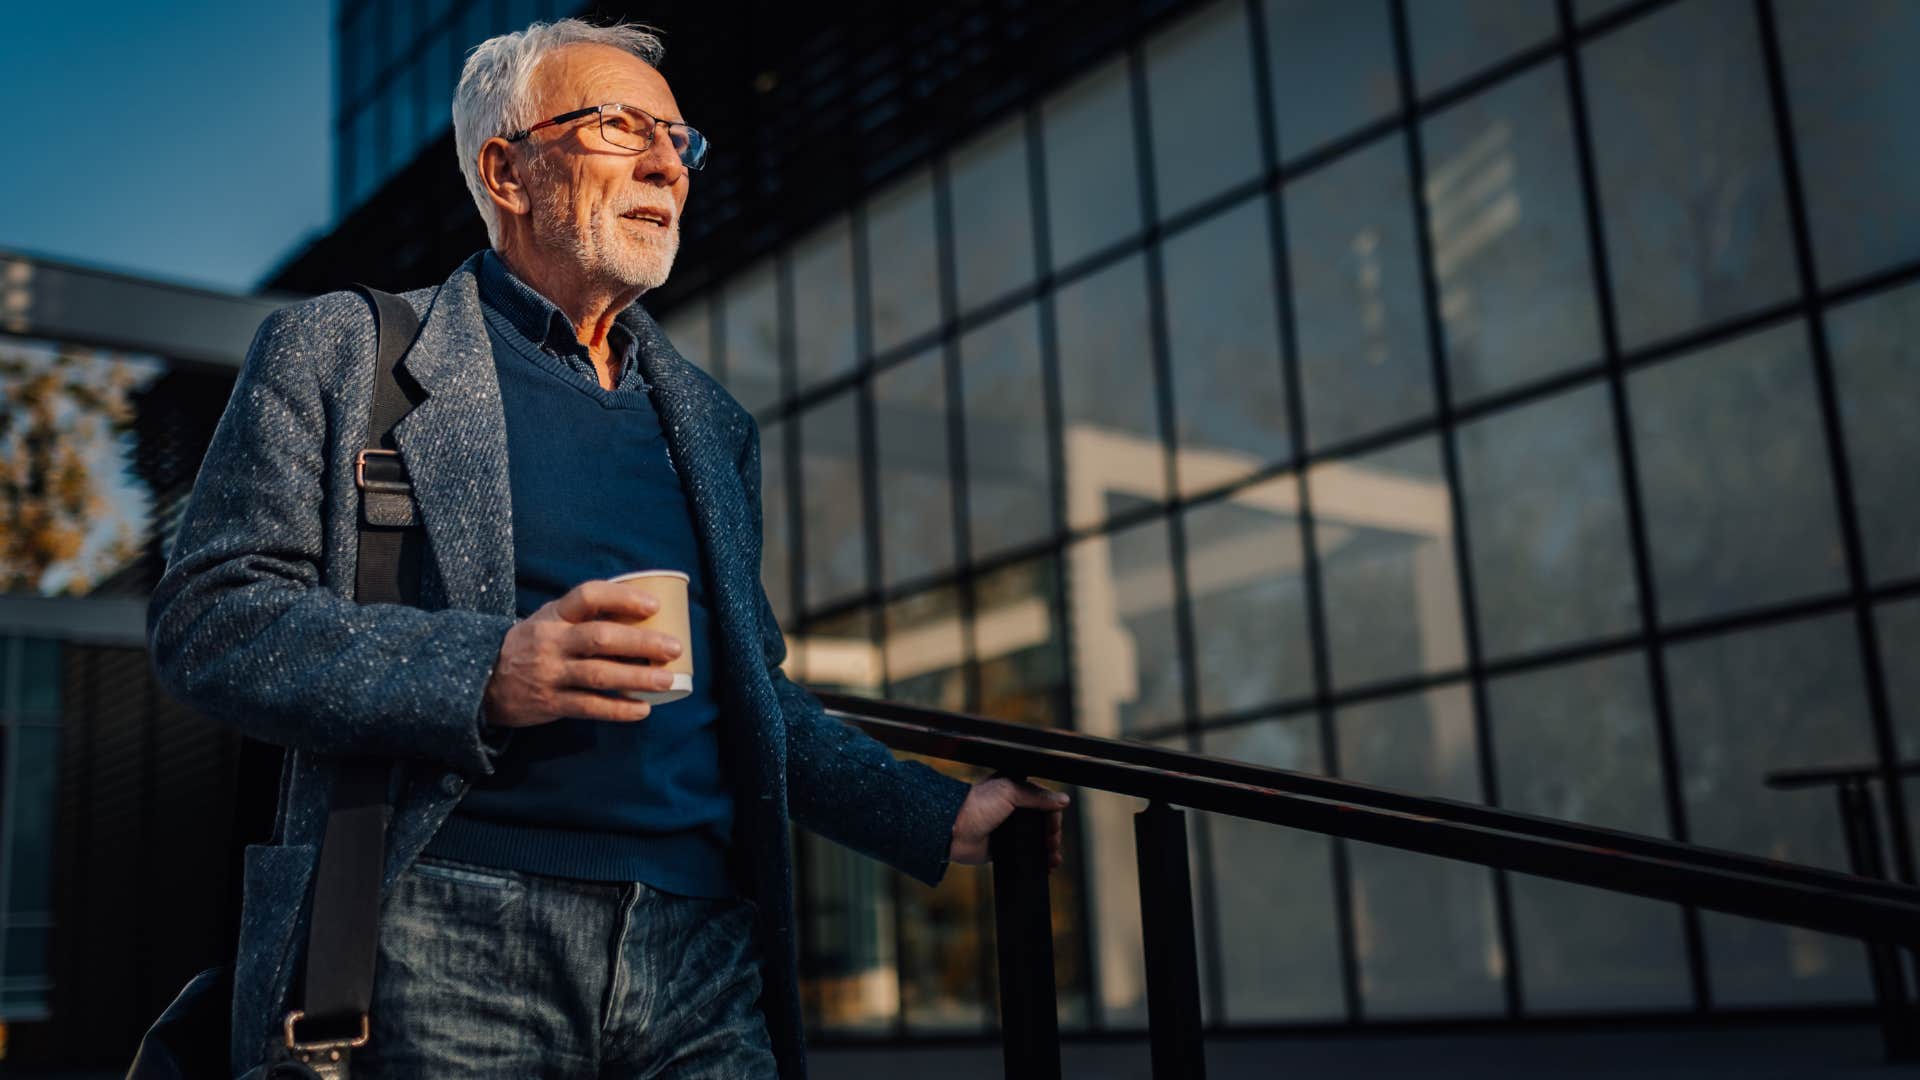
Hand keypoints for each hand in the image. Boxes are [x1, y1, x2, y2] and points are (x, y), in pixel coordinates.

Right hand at [481, 580, 684, 728]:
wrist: (483, 680)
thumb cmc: (532, 644)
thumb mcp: (550, 620)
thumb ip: (585, 616)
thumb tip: (644, 615)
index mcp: (554, 614)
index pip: (588, 596)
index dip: (623, 598)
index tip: (653, 606)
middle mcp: (552, 641)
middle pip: (601, 638)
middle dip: (642, 643)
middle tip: (674, 648)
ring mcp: (550, 674)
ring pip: (599, 676)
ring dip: (637, 679)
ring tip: (667, 681)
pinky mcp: (550, 704)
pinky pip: (590, 707)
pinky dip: (619, 709)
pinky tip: (643, 709)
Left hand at [949, 777, 1069, 868]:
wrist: (953, 830)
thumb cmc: (975, 804)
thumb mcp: (1010, 791)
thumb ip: (1037, 795)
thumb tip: (1062, 799)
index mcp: (1014, 788)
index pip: (1044, 800)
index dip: (1053, 814)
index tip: (1054, 826)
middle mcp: (1013, 807)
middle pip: (1043, 821)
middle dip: (1052, 833)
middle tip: (1053, 843)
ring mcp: (1008, 828)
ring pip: (1036, 838)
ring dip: (1048, 848)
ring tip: (1052, 857)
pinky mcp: (1003, 847)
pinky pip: (1025, 853)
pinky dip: (1037, 858)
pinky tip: (1045, 863)